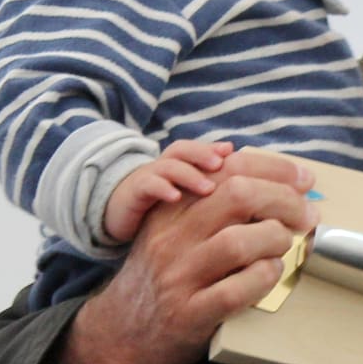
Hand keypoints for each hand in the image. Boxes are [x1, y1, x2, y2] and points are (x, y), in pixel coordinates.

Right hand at [42, 149, 318, 363]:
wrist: (118, 337)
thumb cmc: (161, 279)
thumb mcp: (172, 232)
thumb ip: (210, 206)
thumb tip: (278, 184)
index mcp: (171, 210)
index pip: (228, 170)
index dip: (273, 168)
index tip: (303, 177)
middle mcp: (172, 238)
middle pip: (238, 196)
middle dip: (285, 200)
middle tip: (308, 213)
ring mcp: (179, 277)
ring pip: (238, 242)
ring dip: (276, 239)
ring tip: (286, 244)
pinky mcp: (188, 315)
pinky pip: (234, 290)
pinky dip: (264, 278)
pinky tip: (270, 273)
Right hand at [104, 139, 232, 241]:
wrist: (120, 216)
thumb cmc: (162, 206)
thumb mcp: (187, 196)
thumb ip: (211, 188)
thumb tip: (242, 188)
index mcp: (178, 163)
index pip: (196, 148)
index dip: (212, 147)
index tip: (232, 151)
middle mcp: (164, 166)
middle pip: (182, 150)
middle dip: (202, 154)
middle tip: (222, 163)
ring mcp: (148, 177)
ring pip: (168, 167)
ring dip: (189, 175)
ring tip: (208, 188)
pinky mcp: (133, 193)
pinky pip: (147, 186)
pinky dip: (162, 189)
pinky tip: (176, 197)